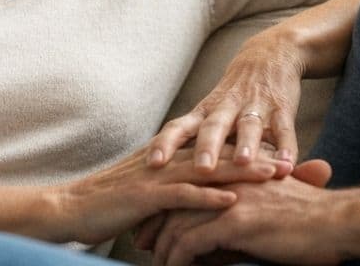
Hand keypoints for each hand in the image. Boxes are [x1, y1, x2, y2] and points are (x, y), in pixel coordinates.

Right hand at [57, 144, 284, 244]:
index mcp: (171, 158)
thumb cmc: (109, 205)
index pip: (217, 151)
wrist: (69, 209)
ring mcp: (156, 176)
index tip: (284, 155)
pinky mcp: (145, 195)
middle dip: (257, 156)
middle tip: (291, 162)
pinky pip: (181, 195)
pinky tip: (233, 200)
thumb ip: (174, 190)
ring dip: (243, 171)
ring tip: (274, 174)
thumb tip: (199, 195)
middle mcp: (168, 160)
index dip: (250, 151)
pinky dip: (208, 197)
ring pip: (208, 169)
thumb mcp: (149, 195)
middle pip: (221, 154)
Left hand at [148, 27, 303, 171]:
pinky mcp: (282, 108)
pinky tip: (288, 163)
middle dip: (206, 148)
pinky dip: (287, 146)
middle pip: (213, 127)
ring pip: (249, 126)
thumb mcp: (210, 112)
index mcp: (205, 112)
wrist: (271, 53)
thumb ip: (192, 141)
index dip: (166, 143)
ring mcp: (255, 107)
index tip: (152, 164)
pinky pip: (284, 128)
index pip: (179, 127)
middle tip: (201, 169)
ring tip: (243, 162)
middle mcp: (227, 108)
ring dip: (246, 144)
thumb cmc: (233, 95)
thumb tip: (165, 176)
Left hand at [149, 160, 341, 265]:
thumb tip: (215, 248)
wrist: (338, 222)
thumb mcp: (268, 213)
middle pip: (176, 200)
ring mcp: (231, 199)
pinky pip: (192, 243)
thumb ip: (239, 220)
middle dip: (156, 225)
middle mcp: (229, 182)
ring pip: (178, 223)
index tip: (155, 225)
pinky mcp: (236, 221)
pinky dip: (178, 261)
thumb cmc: (310, 222)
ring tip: (157, 264)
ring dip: (163, 248)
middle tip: (143, 244)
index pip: (190, 184)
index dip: (169, 206)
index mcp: (236, 174)